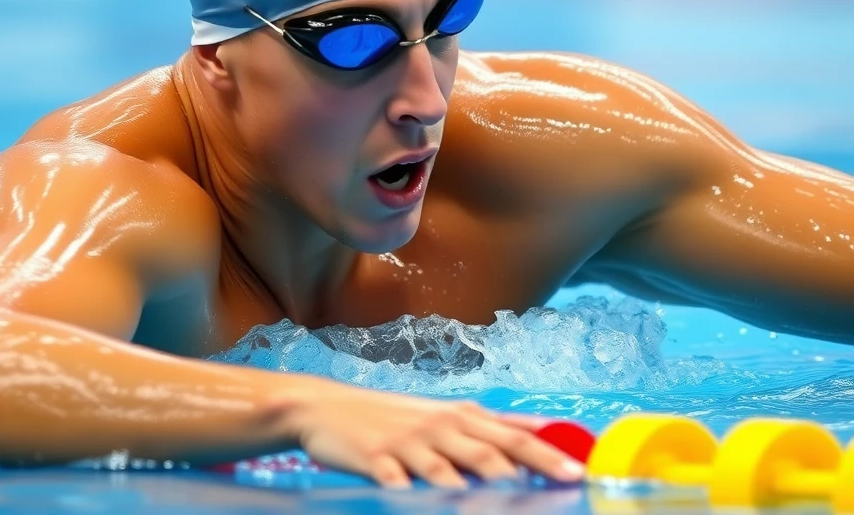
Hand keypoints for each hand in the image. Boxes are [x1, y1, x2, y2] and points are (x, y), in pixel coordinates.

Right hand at [284, 379, 585, 488]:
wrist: (324, 407)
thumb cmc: (392, 417)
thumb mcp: (444, 415)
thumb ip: (491, 427)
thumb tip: (543, 432)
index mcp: (459, 417)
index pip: (514, 435)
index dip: (549, 451)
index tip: (581, 469)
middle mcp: (439, 426)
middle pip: (492, 449)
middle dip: (530, 464)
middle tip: (564, 480)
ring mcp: (407, 443)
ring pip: (448, 465)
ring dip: (476, 482)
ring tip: (504, 499)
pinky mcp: (375, 459)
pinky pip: (396, 479)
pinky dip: (411, 491)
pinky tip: (418, 500)